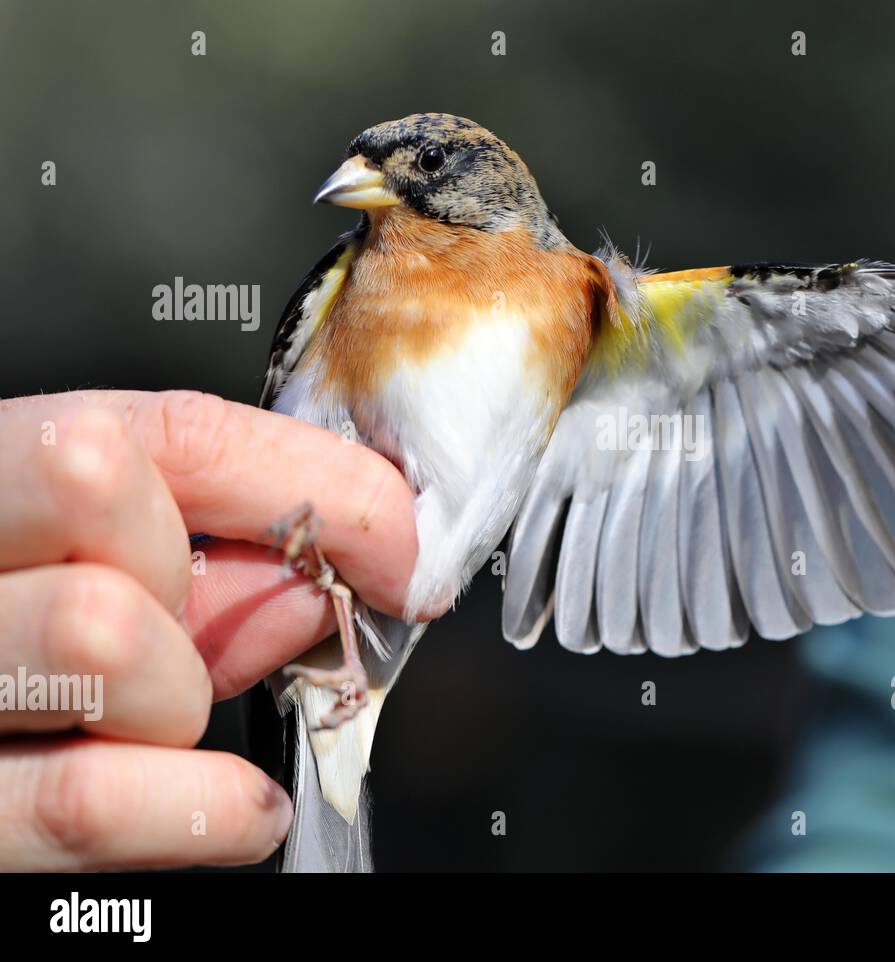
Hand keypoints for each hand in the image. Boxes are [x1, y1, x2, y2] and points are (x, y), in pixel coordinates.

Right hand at [0, 390, 416, 868]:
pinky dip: (199, 812)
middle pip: (93, 482)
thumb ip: (204, 567)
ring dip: (178, 697)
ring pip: (98, 633)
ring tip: (168, 725)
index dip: (309, 479)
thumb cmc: (23, 639)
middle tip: (208, 643)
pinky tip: (229, 810)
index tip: (398, 546)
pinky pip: (84, 801)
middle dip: (193, 573)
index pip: (158, 427)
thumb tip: (314, 579)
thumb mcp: (98, 579)